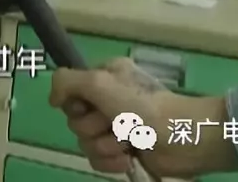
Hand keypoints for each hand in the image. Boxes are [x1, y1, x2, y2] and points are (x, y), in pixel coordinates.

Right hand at [49, 58, 231, 178]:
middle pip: (76, 120)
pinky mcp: (123, 152)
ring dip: (105, 146)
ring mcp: (116, 127)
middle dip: (93, 128)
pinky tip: (127, 159)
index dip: (75, 104)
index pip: (70, 91)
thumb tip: (52, 100)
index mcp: (105, 76)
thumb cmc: (143, 107)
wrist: (184, 139)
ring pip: (85, 142)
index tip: (88, 107)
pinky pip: (98, 160)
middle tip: (114, 124)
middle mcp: (108, 99)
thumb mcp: (100, 82)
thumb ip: (67, 82)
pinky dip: (111, 162)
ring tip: (126, 143)